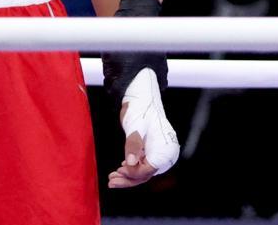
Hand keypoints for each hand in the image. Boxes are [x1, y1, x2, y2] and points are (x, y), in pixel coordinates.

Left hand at [107, 68, 178, 187]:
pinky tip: (121, 168)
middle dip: (128, 179)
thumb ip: (134, 144)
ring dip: (128, 176)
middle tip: (111, 181)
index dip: (133, 173)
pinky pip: (143, 165)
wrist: (143, 96)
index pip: (148, 170)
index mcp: (166, 147)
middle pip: (146, 174)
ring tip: (112, 178)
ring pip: (144, 172)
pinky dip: (132, 169)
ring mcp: (161, 153)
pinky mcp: (154, 151)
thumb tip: (130, 162)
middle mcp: (166, 153)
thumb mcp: (135, 125)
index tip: (119, 170)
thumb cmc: (141, 107)